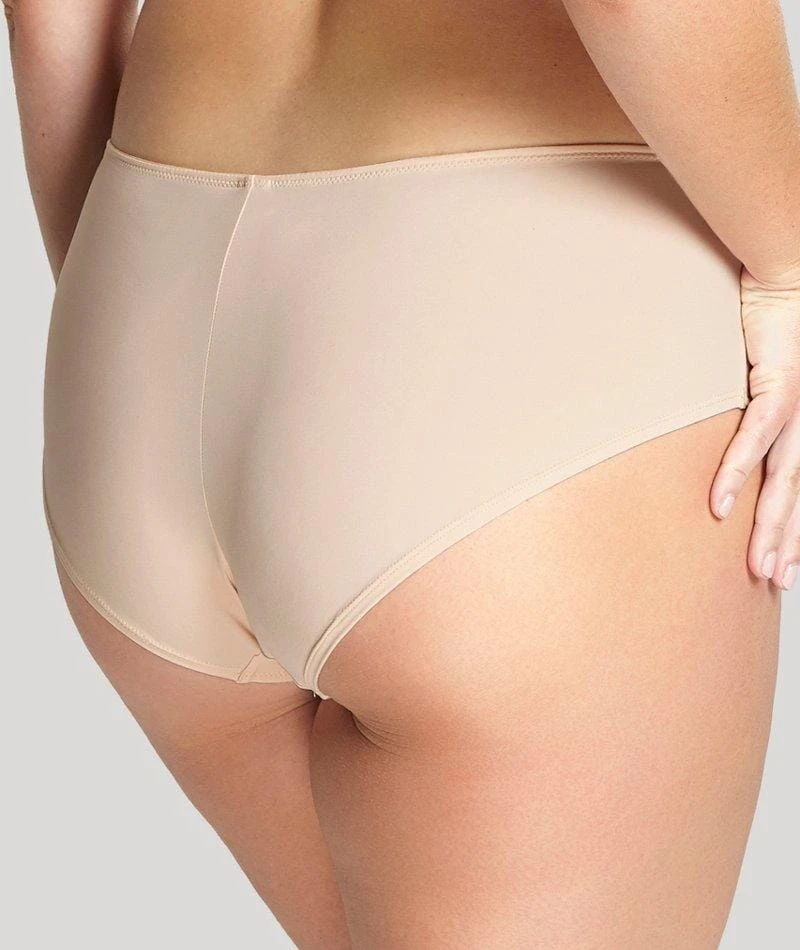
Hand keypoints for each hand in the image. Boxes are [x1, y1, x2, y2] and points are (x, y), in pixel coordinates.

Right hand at [710, 265, 799, 590]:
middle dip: (787, 542)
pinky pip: (755, 437)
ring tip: (757, 563)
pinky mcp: (780, 385)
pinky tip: (719, 504)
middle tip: (770, 581)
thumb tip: (738, 444)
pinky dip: (736, 472)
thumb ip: (759, 416)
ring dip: (772, 524)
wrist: (792, 274)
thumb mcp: (770, 382)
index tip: (787, 567)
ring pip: (786, 479)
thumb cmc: (779, 326)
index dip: (799, 531)